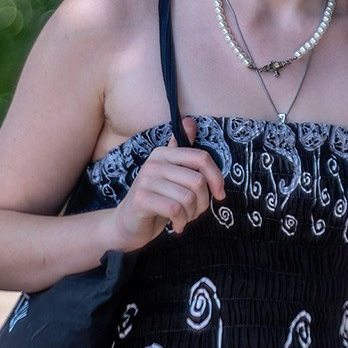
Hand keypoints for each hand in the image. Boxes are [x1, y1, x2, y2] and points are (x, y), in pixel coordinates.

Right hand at [108, 118, 226, 249]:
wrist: (127, 224)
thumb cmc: (156, 201)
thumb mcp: (171, 176)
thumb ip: (182, 153)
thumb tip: (190, 122)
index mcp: (164, 153)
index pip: (201, 157)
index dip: (217, 177)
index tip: (220, 194)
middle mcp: (154, 162)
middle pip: (197, 180)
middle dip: (203, 202)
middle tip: (195, 212)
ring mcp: (146, 180)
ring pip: (188, 197)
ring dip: (191, 214)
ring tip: (184, 218)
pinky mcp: (141, 199)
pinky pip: (175, 210)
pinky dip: (181, 221)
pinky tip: (177, 225)